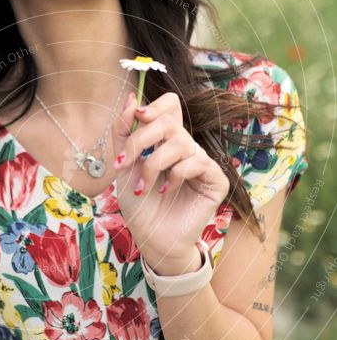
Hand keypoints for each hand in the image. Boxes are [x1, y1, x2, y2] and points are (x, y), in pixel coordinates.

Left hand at [111, 91, 229, 263]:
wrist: (152, 240)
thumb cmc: (139, 206)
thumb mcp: (123, 167)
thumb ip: (123, 134)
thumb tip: (130, 99)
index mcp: (165, 141)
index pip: (170, 105)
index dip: (155, 106)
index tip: (138, 116)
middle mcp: (186, 147)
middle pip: (169, 121)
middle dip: (140, 140)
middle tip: (123, 164)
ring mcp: (202, 162)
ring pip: (179, 142)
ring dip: (153, 164)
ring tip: (142, 187)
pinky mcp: (215, 179)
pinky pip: (197, 161)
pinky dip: (176, 175)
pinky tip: (166, 191)